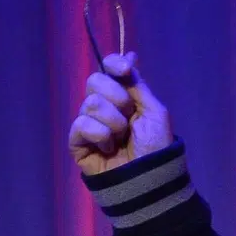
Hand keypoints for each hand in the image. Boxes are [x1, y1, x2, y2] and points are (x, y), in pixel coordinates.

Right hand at [68, 52, 172, 175]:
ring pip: (91, 103)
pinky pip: (81, 125)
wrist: (149, 180)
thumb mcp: (155, 113)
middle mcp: (104, 107)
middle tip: (130, 117)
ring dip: (113, 122)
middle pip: (95, 81)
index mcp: (124, 98)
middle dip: (118, 97)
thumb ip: (139, 85)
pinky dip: (100, 135)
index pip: (108, 70)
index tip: (124, 69)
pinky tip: (109, 149)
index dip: (113, 65)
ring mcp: (89, 124)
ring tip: (122, 139)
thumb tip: (130, 55)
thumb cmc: (157, 148)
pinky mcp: (78, 142)